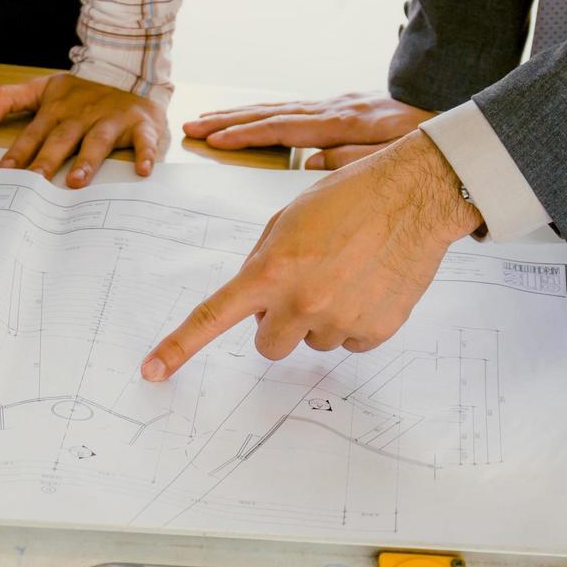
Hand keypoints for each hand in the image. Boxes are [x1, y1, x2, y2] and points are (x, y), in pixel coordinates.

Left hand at [0, 73, 163, 186]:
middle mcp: (83, 114)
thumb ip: (7, 100)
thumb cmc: (82, 92)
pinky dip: (145, 154)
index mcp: (58, 109)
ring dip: (87, 160)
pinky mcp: (140, 124)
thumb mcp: (43, 88)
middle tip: (36, 182)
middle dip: (48, 160)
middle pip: (63, 138)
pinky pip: (144, 140)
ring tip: (76, 182)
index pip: (34, 132)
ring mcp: (112, 119)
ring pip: (97, 141)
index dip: (19, 151)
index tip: (6, 172)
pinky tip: (141, 171)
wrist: (129, 71)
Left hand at [140, 131, 482, 378]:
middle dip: (277, 324)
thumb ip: (262, 264)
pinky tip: (370, 286)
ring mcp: (340, 321)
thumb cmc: (348, 198)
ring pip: (312, 343)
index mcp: (269, 271)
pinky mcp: (376, 331)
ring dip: (320, 319)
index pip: (211, 318)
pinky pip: (350, 342)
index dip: (178, 348)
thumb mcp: (287, 221)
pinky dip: (356, 321)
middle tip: (302, 288)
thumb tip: (256, 304)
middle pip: (267, 345)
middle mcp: (301, 302)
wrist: (414, 195)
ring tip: (346, 275)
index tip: (152, 371)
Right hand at [182, 92, 433, 168]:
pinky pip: (294, 110)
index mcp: (345, 123)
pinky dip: (266, 113)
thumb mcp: (398, 159)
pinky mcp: (343, 108)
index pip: (283, 129)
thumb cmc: (432, 146)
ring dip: (240, 114)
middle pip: (271, 112)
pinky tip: (250, 117)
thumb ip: (354, 160)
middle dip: (228, 120)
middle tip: (192, 125)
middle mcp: (336, 108)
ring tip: (207, 118)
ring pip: (279, 107)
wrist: (458, 119)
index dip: (246, 135)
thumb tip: (310, 163)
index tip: (215, 140)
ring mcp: (338, 105)